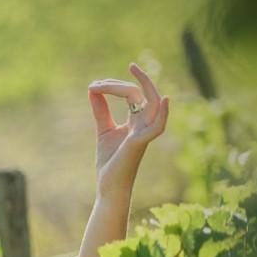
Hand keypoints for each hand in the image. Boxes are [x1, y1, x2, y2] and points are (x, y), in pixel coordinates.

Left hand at [87, 62, 169, 201]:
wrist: (109, 185)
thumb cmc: (110, 160)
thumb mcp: (104, 130)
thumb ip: (101, 110)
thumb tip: (93, 89)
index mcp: (137, 121)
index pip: (133, 94)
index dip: (115, 86)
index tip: (93, 86)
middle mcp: (144, 124)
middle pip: (142, 95)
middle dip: (128, 82)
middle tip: (114, 74)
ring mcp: (144, 133)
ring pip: (152, 103)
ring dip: (141, 86)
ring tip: (131, 71)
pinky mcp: (140, 143)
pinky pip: (158, 126)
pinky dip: (163, 113)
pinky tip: (162, 99)